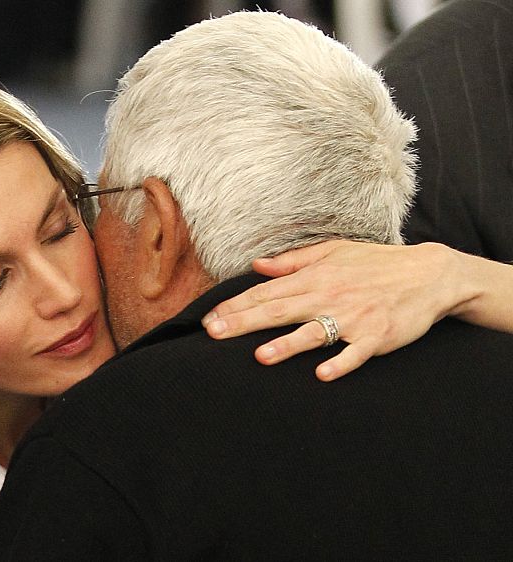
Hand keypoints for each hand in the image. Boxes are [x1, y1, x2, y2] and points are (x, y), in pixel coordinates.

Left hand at [202, 241, 462, 380]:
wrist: (429, 274)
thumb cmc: (377, 263)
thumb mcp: (334, 251)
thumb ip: (293, 261)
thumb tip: (256, 265)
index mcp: (315, 277)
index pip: (267, 292)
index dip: (236, 305)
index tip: (209, 318)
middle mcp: (329, 295)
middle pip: (279, 310)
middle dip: (244, 323)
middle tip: (214, 335)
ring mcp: (353, 317)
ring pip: (314, 332)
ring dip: (287, 344)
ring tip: (261, 356)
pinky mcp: (377, 335)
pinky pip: (356, 353)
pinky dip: (340, 362)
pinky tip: (322, 374)